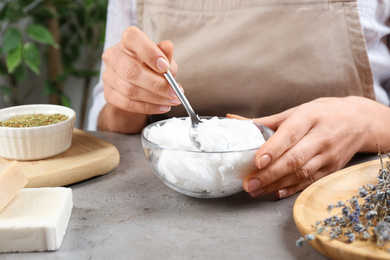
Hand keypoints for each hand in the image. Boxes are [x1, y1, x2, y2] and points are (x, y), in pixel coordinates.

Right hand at [98, 26, 180, 132]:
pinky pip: (127, 103)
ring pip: (130, 90)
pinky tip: (162, 107)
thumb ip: (166, 55)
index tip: (165, 66)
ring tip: (172, 101)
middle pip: (131, 70)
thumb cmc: (153, 69)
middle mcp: (114, 55)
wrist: (139, 89)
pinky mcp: (108, 94)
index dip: (149, 52)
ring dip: (155, 98)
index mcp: (128, 40)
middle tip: (174, 92)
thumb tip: (167, 46)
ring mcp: (108, 75)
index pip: (133, 38)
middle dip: (156, 84)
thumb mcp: (163, 61)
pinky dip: (148, 107)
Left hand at [228, 96, 389, 198]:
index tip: (256, 160)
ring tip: (255, 190)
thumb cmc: (322, 113)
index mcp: (310, 117)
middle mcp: (321, 137)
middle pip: (294, 159)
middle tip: (248, 183)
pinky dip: (292, 188)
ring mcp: (329, 155)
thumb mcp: (296, 111)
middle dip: (269, 173)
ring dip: (276, 184)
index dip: (273, 149)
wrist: (360, 121)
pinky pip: (310, 181)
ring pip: (301, 173)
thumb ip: (266, 121)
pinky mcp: (332, 168)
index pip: (290, 134)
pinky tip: (276, 192)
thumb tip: (233, 121)